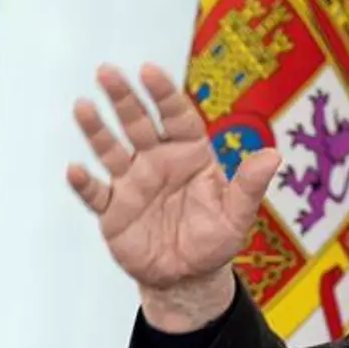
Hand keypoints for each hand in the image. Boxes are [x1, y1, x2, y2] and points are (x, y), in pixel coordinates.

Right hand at [66, 63, 279, 330]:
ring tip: (83, 107)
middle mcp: (157, 162)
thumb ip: (250, 185)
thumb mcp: (237, 215)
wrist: (187, 277)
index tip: (149, 70)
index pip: (176, 116)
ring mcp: (132, 184)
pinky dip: (85, 183)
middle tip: (107, 71)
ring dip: (96, 130)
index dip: (163, 94)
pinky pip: (96, 193)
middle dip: (124, 98)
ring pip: (111, 150)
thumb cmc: (215, 240)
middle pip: (138, 123)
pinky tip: (75, 169)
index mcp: (189, 155)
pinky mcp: (113, 211)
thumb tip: (273, 155)